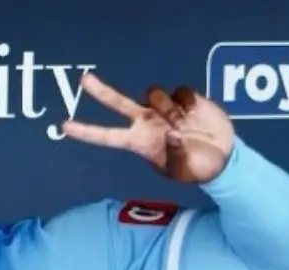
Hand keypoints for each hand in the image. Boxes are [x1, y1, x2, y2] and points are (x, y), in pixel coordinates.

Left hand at [61, 73, 234, 183]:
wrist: (222, 156)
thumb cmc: (197, 168)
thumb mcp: (184, 171)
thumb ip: (175, 156)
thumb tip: (170, 134)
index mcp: (139, 142)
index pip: (106, 136)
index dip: (86, 131)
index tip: (65, 126)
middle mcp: (146, 122)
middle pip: (118, 103)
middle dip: (101, 91)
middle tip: (84, 79)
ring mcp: (163, 109)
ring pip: (155, 96)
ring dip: (170, 110)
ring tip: (186, 125)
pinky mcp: (183, 98)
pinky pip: (180, 92)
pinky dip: (188, 102)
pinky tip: (195, 114)